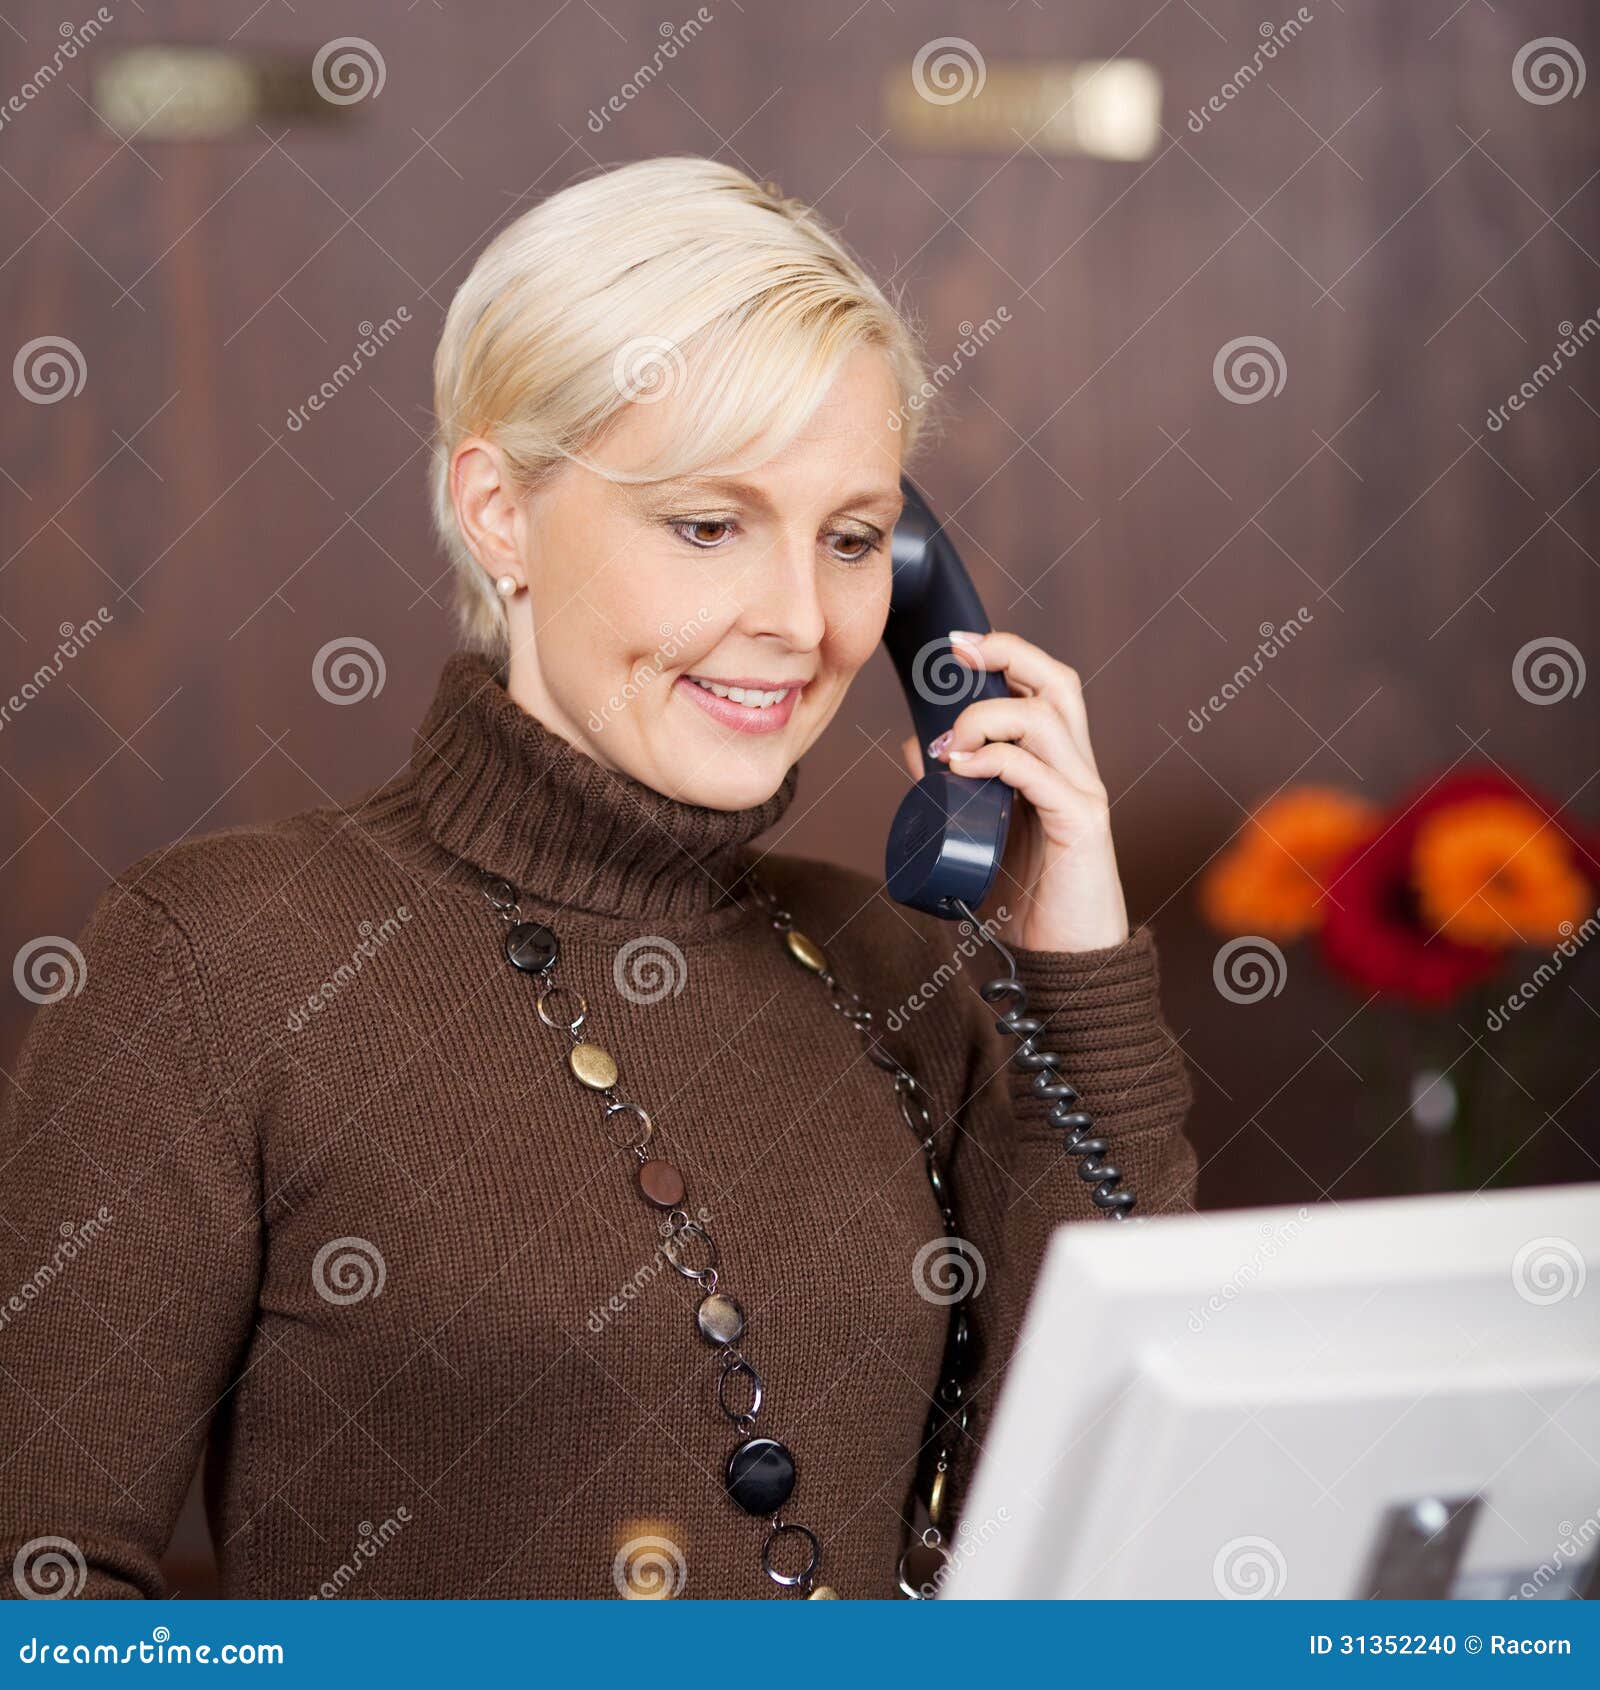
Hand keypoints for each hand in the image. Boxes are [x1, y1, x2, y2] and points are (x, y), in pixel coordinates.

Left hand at [899, 629, 1129, 953]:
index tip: (956, 644)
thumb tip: (918, 747)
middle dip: (1007, 654)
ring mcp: (1082, 792)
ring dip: (985, 717)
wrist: (1062, 960)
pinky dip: (995, 758)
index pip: (1044, 687)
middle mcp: (1076, 768)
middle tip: (956, 653)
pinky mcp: (1080, 822)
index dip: (1007, 653)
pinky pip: (1038, 771)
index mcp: (1056, 764)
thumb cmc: (1026, 899)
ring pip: (1046, 717)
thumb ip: (956, 788)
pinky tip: (961, 768)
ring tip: (948, 746)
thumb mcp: (980, 831)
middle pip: (1058, 682)